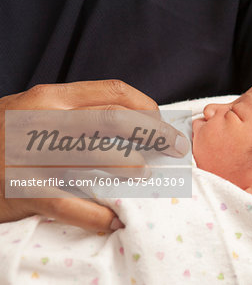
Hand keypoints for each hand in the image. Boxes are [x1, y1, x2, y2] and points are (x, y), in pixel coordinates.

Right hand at [0, 80, 189, 231]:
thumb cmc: (8, 136)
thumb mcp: (37, 111)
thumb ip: (77, 113)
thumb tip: (132, 124)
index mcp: (52, 98)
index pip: (114, 92)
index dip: (147, 107)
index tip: (163, 123)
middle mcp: (44, 121)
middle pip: (113, 120)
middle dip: (154, 134)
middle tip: (175, 148)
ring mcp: (32, 156)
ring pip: (96, 158)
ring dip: (130, 169)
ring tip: (146, 178)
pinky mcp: (23, 191)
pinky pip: (70, 205)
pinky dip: (97, 216)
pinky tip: (113, 220)